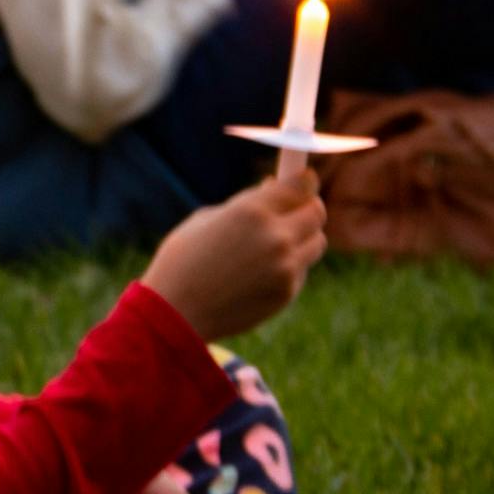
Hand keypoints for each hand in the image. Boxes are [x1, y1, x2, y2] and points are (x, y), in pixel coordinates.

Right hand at [141, 170, 326, 340]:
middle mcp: (276, 237)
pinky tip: (262, 270)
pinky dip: (291, 265)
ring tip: (277, 241)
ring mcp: (285, 268)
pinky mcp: (286, 293)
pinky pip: (301, 270)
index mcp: (253, 210)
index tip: (303, 182)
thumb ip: (247, 203)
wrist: (176, 313)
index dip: (304, 181)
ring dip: (303, 237)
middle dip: (306, 207)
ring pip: (317, 242)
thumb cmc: (183, 259)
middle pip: (317, 212)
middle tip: (293, 210)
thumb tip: (273, 187)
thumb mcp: (208, 218)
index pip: (302, 185)